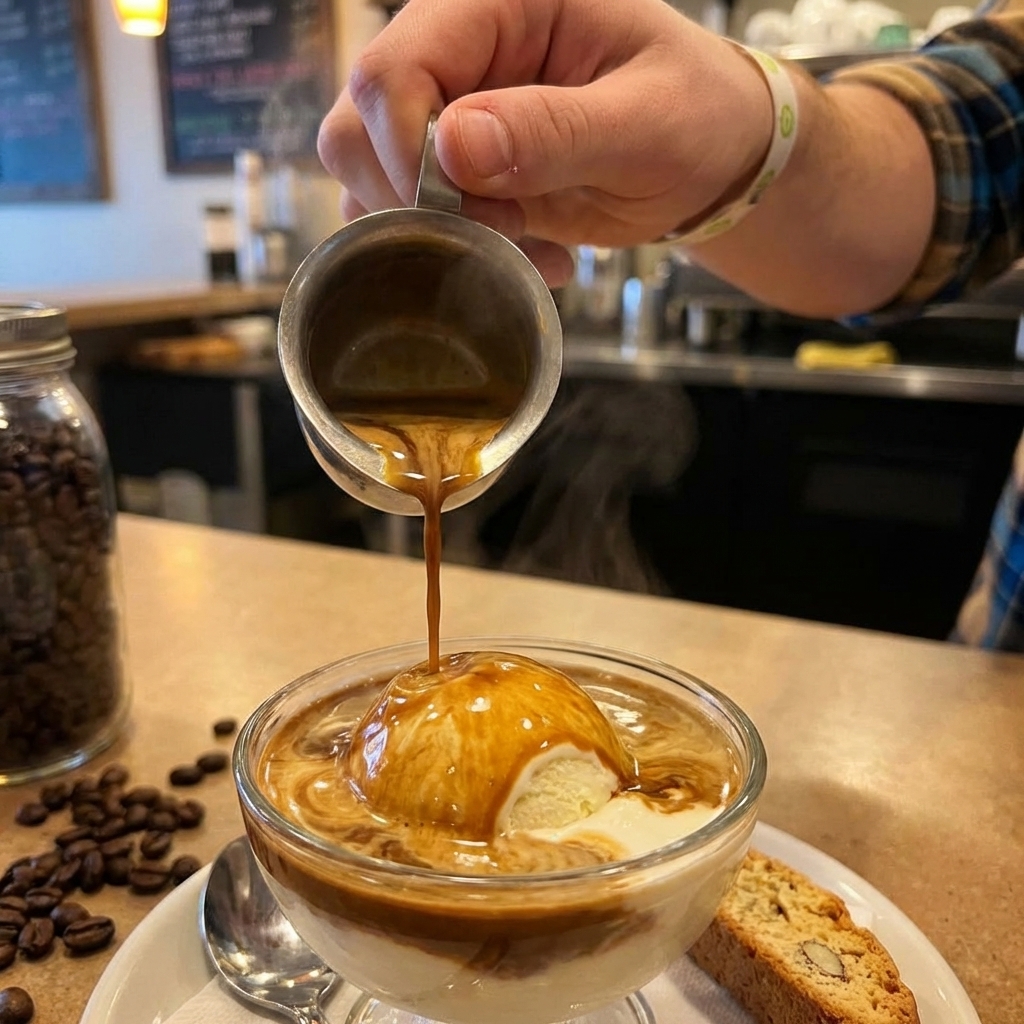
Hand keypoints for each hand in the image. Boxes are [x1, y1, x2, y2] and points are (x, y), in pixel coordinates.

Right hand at [317, 0, 772, 286]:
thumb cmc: (696, 116)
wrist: (709, 159)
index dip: (406, 149)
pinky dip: (455, 252)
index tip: (470, 210)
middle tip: (508, 228)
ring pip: (369, 177)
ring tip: (530, 245)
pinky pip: (409, 218)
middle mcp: (457, 53)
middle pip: (358, 123)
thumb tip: (453, 146)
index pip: (394, 66)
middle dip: (419, 201)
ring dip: (439, 235)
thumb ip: (555, 131)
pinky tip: (530, 252)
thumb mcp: (646, 122)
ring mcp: (447, 115)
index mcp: (497, 6)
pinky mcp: (453, 173)